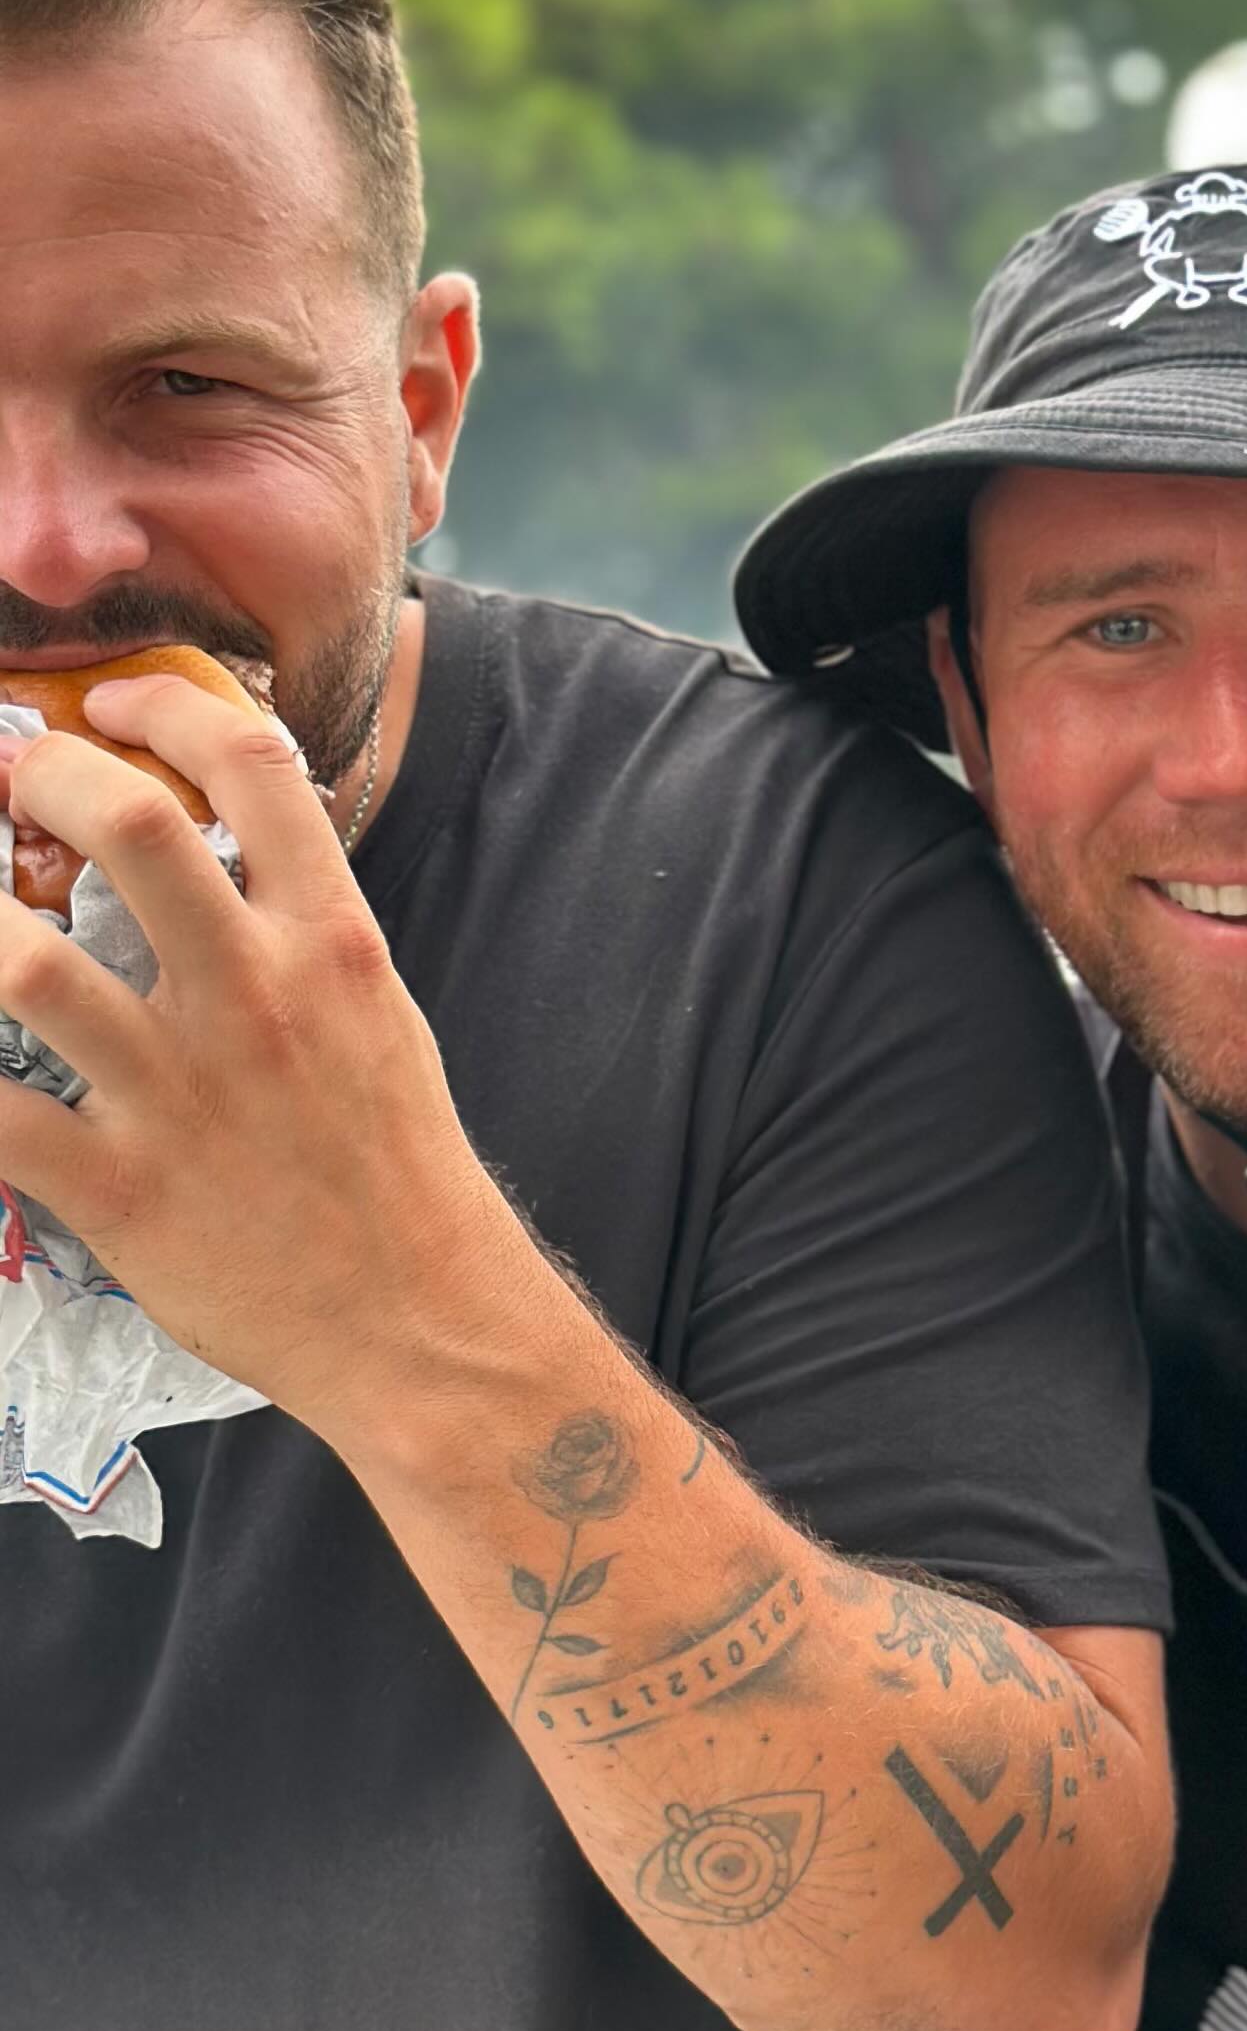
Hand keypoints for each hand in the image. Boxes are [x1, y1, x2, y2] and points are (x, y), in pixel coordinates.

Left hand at [0, 668, 515, 1437]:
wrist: (420, 1325)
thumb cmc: (396, 1174)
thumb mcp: (381, 1021)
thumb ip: (307, 933)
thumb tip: (239, 852)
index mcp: (333, 946)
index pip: (255, 768)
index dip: (166, 706)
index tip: (111, 706)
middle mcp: (255, 999)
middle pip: (129, 827)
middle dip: (38, 777)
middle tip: (1, 783)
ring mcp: (178, 1094)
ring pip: (24, 967)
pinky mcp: (119, 1189)